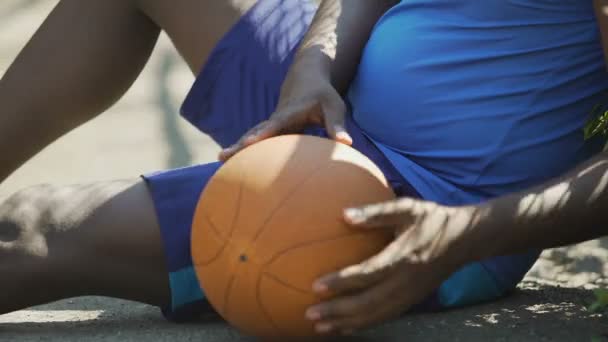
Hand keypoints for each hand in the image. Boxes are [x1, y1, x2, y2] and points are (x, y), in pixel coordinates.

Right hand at [218, 56, 351, 160]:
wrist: (306, 78)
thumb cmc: (323, 94)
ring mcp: (272, 126)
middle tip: (223, 156)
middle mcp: (277, 119)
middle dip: (240, 144)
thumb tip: (346, 144)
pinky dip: (245, 151)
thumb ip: (337, 125)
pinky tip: (235, 164)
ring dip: (238, 148)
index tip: (250, 143)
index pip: (275, 124)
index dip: (263, 134)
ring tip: (221, 160)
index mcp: (291, 113)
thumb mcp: (334, 106)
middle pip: (256, 133)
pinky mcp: (272, 131)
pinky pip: (257, 142)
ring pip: (252, 137)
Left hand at [305, 198, 480, 334]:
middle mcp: (406, 281)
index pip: (369, 273)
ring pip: (376, 315)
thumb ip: (377, 212)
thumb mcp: (407, 208)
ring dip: (347, 323)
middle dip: (338, 311)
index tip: (317, 285)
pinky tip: (344, 327)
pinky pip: (385, 316)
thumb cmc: (432, 219)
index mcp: (403, 257)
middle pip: (369, 303)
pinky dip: (363, 324)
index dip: (343, 281)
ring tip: (320, 327)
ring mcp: (410, 294)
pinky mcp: (412, 300)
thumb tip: (344, 214)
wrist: (465, 240)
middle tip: (310, 314)